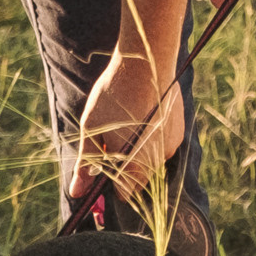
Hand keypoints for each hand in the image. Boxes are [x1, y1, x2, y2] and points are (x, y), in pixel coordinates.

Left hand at [70, 45, 186, 202]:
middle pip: (139, 177)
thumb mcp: (91, 129)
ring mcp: (171, 145)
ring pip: (150, 159)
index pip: (126, 193)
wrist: (147, 63)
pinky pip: (161, 143)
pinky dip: (151, 137)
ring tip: (126, 121)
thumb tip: (76, 193)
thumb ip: (86, 164)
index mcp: (135, 165)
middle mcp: (157, 161)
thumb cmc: (114, 96)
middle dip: (124, 165)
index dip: (112, 184)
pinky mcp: (178, 130)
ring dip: (138, 150)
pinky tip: (141, 115)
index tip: (102, 168)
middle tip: (110, 139)